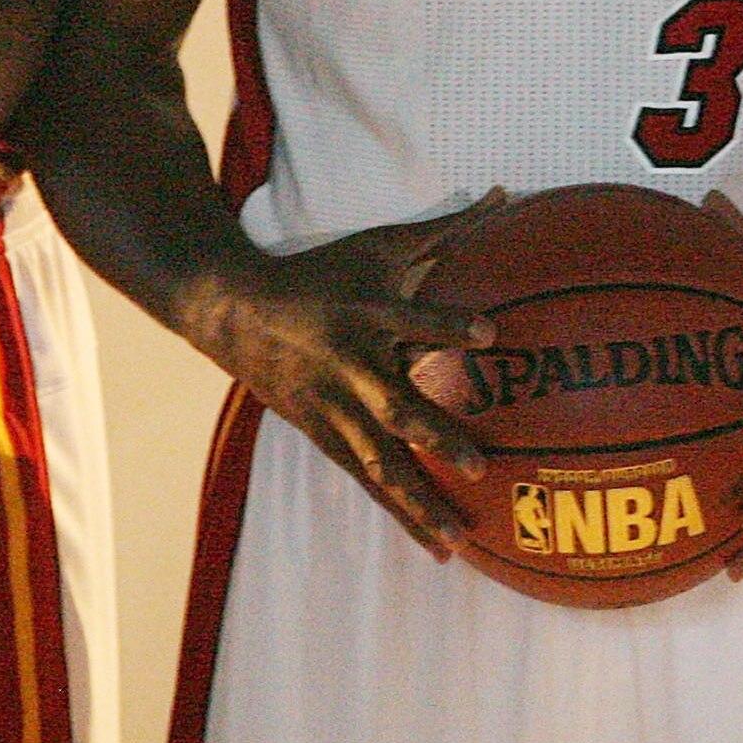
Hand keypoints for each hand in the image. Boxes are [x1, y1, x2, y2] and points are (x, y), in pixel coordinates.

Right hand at [197, 191, 507, 558]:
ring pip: (381, 463)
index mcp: (366, 314)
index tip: (492, 333)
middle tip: (480, 466)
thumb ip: (444, 227)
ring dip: (420, 501)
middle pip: (395, 408)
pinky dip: (402, 515)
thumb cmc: (324, 272)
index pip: (413, 318)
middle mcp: (350, 366)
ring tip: (462, 538)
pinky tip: (438, 549)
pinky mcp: (325, 438)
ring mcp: (334, 410)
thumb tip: (503, 193)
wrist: (238, 313)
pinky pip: (369, 482)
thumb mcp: (378, 244)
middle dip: (436, 436)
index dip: (449, 324)